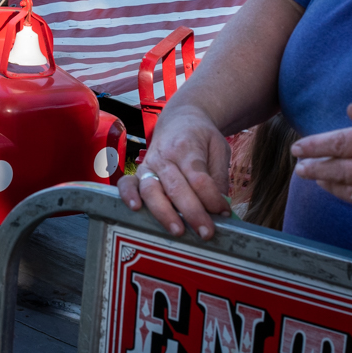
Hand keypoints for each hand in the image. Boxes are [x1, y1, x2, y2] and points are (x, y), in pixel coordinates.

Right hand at [119, 104, 231, 238]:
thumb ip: (219, 176)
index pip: (199, 178)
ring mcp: (148, 165)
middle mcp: (165, 157)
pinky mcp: (138, 172)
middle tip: (206, 233)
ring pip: (151, 190)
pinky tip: (135, 209)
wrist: (179, 119)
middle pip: (176, 188)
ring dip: (164, 212)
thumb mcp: (219, 148)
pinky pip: (127, 184)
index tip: (224, 214)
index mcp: (187, 148)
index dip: (212, 199)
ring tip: (177, 231)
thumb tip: (220, 207)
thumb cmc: (201, 137)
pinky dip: (128, 196)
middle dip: (192, 213)